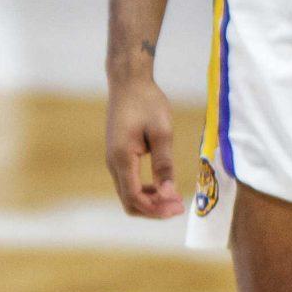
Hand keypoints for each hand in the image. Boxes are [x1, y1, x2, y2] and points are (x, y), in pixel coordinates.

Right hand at [106, 70, 185, 218]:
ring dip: (150, 201)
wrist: (129, 82)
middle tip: (179, 205)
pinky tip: (162, 185)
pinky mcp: (117, 156)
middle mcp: (113, 163)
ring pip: (128, 194)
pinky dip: (144, 191)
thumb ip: (164, 165)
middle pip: (129, 202)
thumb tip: (169, 194)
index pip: (135, 198)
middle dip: (154, 210)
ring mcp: (113, 160)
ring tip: (174, 197)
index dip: (157, 209)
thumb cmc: (147, 102)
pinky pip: (128, 183)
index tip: (179, 206)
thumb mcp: (162, 132)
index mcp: (122, 158)